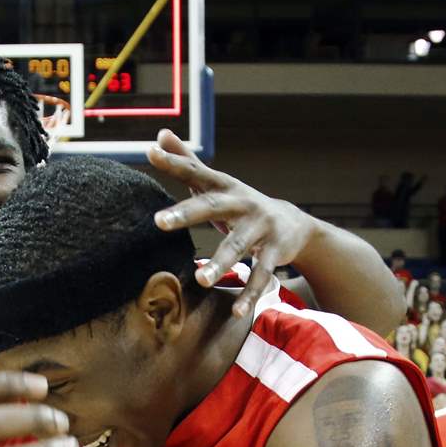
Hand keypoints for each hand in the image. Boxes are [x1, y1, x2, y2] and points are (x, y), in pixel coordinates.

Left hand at [149, 128, 314, 316]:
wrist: (295, 224)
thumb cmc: (242, 205)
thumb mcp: (218, 185)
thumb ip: (188, 162)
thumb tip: (159, 134)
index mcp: (224, 187)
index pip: (196, 172)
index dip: (174, 162)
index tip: (150, 152)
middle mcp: (242, 204)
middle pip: (211, 207)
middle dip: (186, 214)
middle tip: (159, 222)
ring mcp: (261, 228)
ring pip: (237, 246)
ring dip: (220, 263)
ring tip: (202, 280)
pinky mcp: (276, 252)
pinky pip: (261, 276)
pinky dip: (250, 294)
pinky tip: (238, 312)